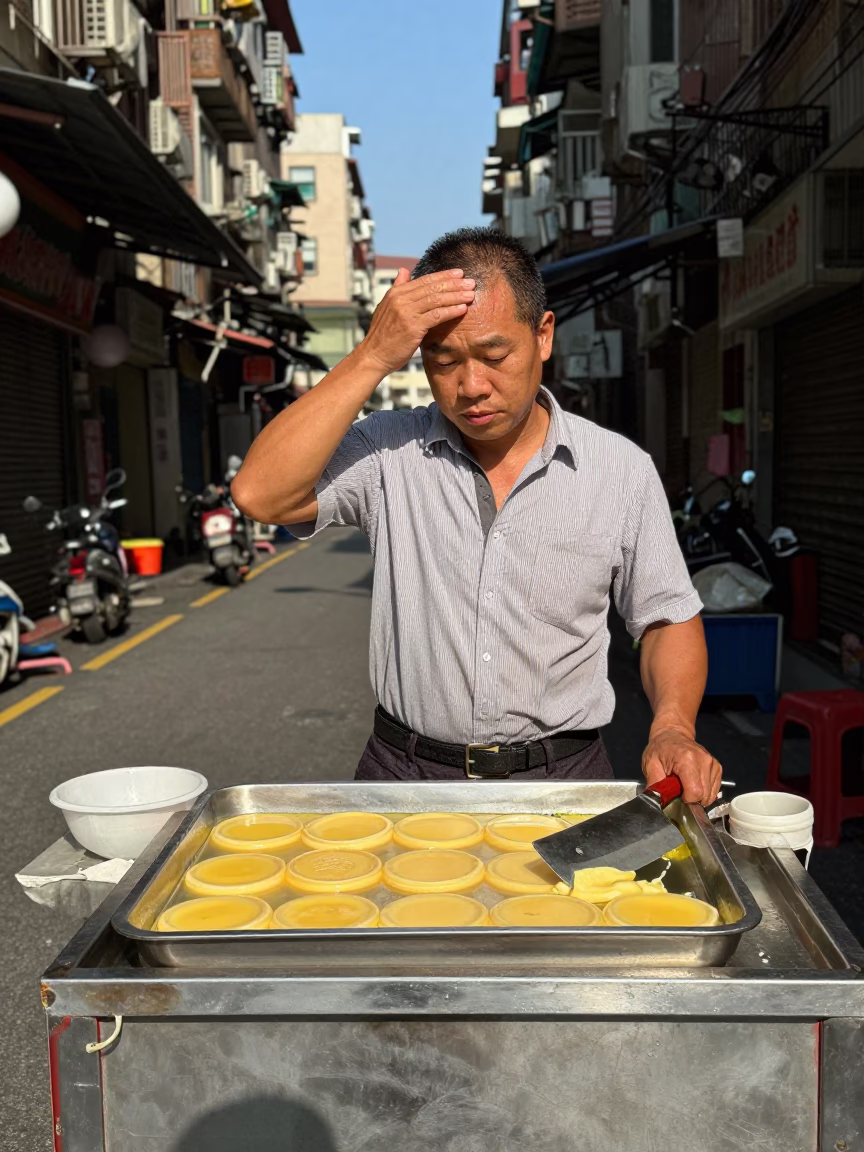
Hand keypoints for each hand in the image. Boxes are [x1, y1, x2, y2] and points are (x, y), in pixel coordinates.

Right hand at [358, 267, 475, 376]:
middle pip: (433, 287)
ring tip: (471, 294)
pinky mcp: (413, 326)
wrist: (374, 355)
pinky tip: (463, 309)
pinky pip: (437, 315)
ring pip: (437, 299)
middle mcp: (400, 299)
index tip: (459, 274)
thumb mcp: (387, 307)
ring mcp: (406, 312)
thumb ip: (398, 288)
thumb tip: (403, 270)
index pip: (424, 280)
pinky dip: (451, 311)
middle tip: (471, 282)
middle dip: (454, 284)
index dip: (443, 276)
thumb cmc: (383, 335)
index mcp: (396, 293)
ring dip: (456, 296)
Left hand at [642, 726, 721, 806]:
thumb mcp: (650, 765)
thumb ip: (655, 785)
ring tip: (686, 786)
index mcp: (687, 760)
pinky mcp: (717, 767)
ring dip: (698, 796)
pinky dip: (704, 792)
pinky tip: (694, 784)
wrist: (672, 733)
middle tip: (679, 791)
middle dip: (691, 800)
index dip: (685, 800)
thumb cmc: (660, 748)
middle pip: (704, 795)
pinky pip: (714, 789)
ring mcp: (713, 764)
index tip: (676, 796)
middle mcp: (704, 761)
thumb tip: (658, 803)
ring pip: (710, 795)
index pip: (695, 792)